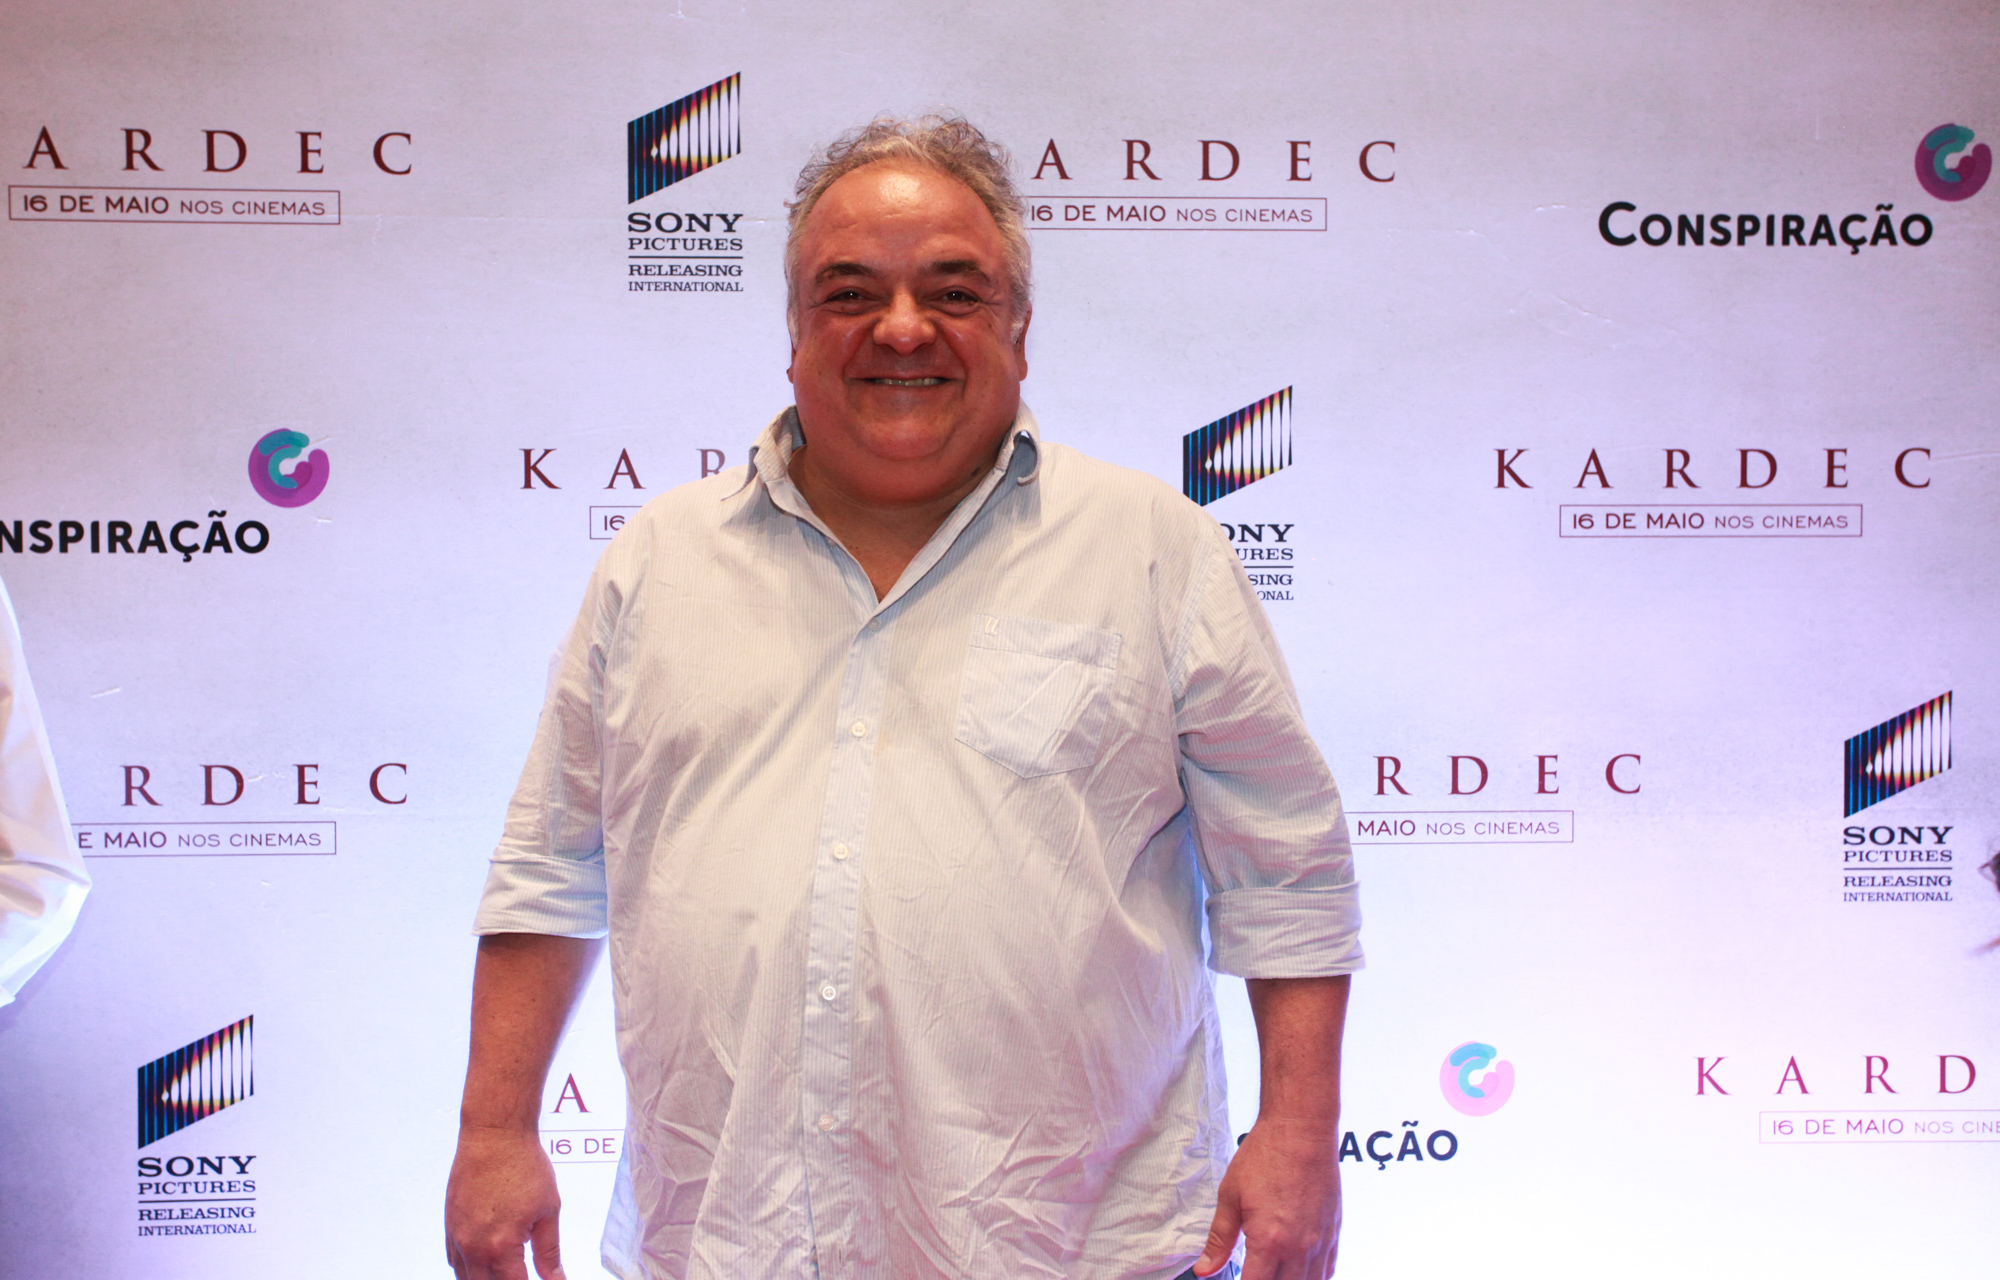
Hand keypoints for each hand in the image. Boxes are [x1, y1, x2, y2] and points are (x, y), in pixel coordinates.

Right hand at [444, 1124, 566, 1279]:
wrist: (495, 1136)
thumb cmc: (524, 1166)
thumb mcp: (548, 1211)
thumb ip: (549, 1252)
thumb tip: (556, 1279)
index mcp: (501, 1246)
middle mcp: (474, 1247)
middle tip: (520, 1274)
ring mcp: (458, 1237)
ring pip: (466, 1278)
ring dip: (484, 1279)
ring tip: (504, 1271)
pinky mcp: (449, 1225)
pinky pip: (454, 1260)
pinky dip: (469, 1268)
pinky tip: (484, 1263)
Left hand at [1193, 1117, 1341, 1279]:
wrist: (1300, 1130)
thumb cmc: (1265, 1157)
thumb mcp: (1230, 1197)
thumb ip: (1219, 1239)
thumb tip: (1205, 1269)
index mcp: (1269, 1241)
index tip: (1237, 1279)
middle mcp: (1299, 1248)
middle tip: (1255, 1272)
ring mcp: (1320, 1241)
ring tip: (1275, 1272)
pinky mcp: (1333, 1231)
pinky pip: (1328, 1269)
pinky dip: (1314, 1277)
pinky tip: (1300, 1272)